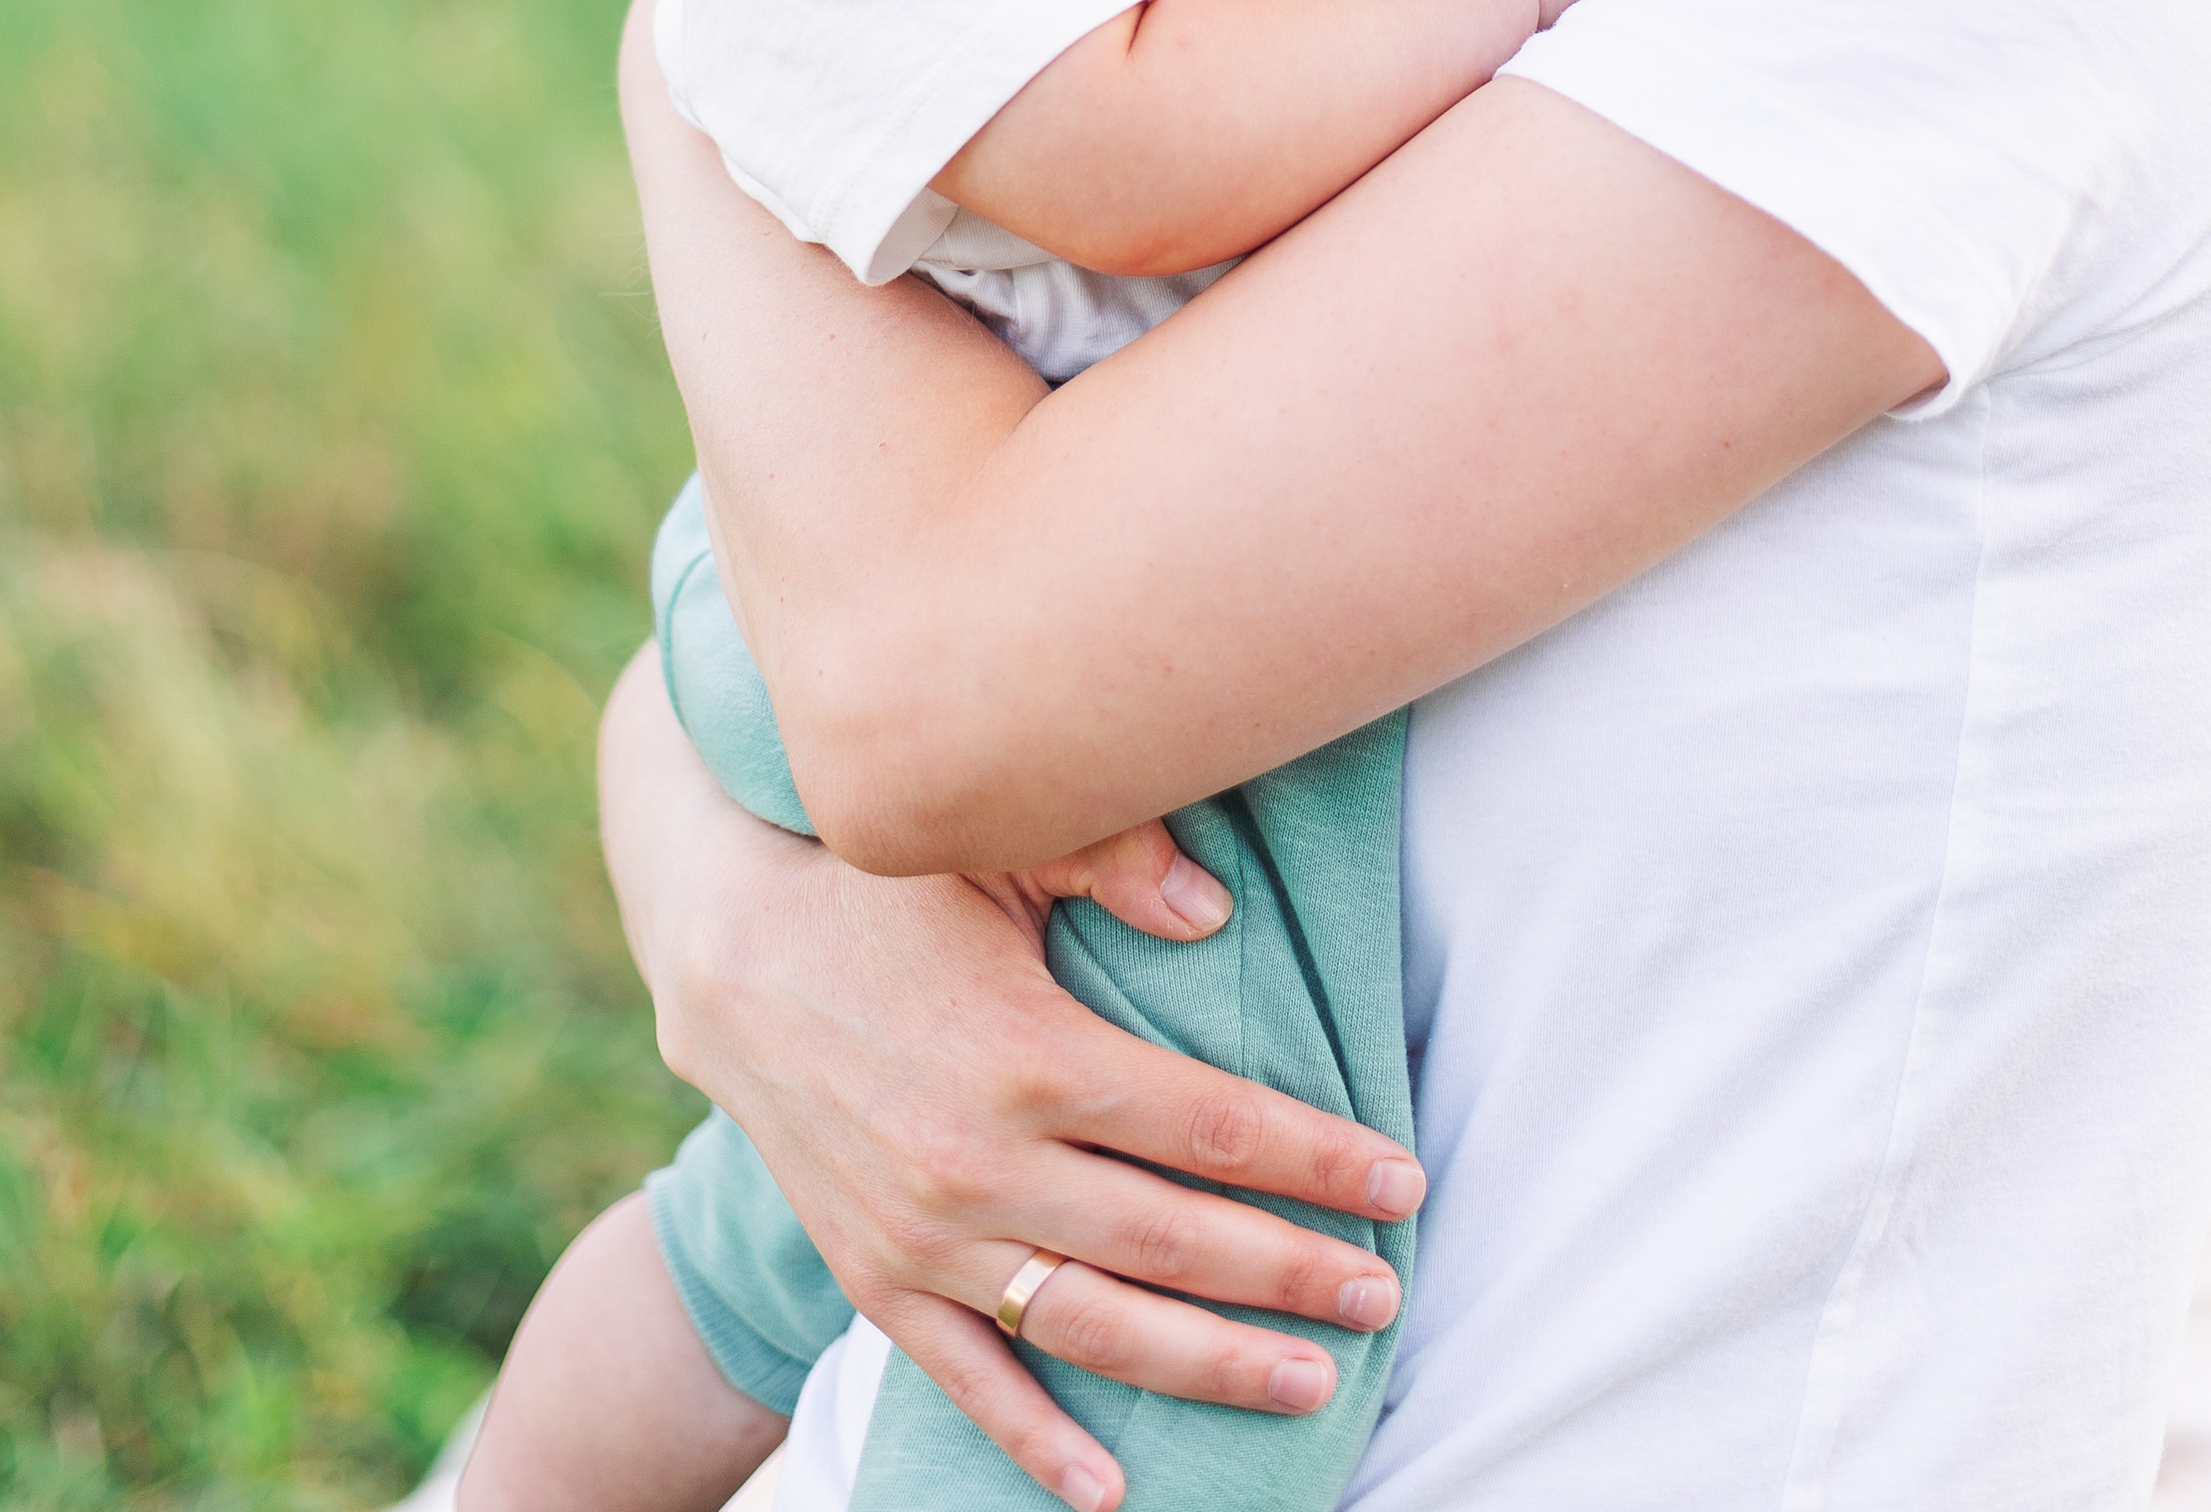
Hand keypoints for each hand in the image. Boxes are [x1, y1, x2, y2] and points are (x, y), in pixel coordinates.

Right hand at [607, 660, 1419, 1511]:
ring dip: (1207, 1367)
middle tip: (1385, 1293)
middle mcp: (982, 1163)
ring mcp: (926, 1235)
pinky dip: (1036, 1444)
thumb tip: (1219, 913)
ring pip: (1095, 1329)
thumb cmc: (880, 885)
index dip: (1317, 1159)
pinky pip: (970, 1379)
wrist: (724, 950)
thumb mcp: (992, 846)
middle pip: (1175, 1241)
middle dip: (1292, 1275)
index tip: (1401, 1181)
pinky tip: (1111, 1489)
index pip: (1213, 1127)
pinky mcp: (875, 1276)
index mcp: (1031, 1052)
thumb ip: (1113, 860)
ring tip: (1308, 1385)